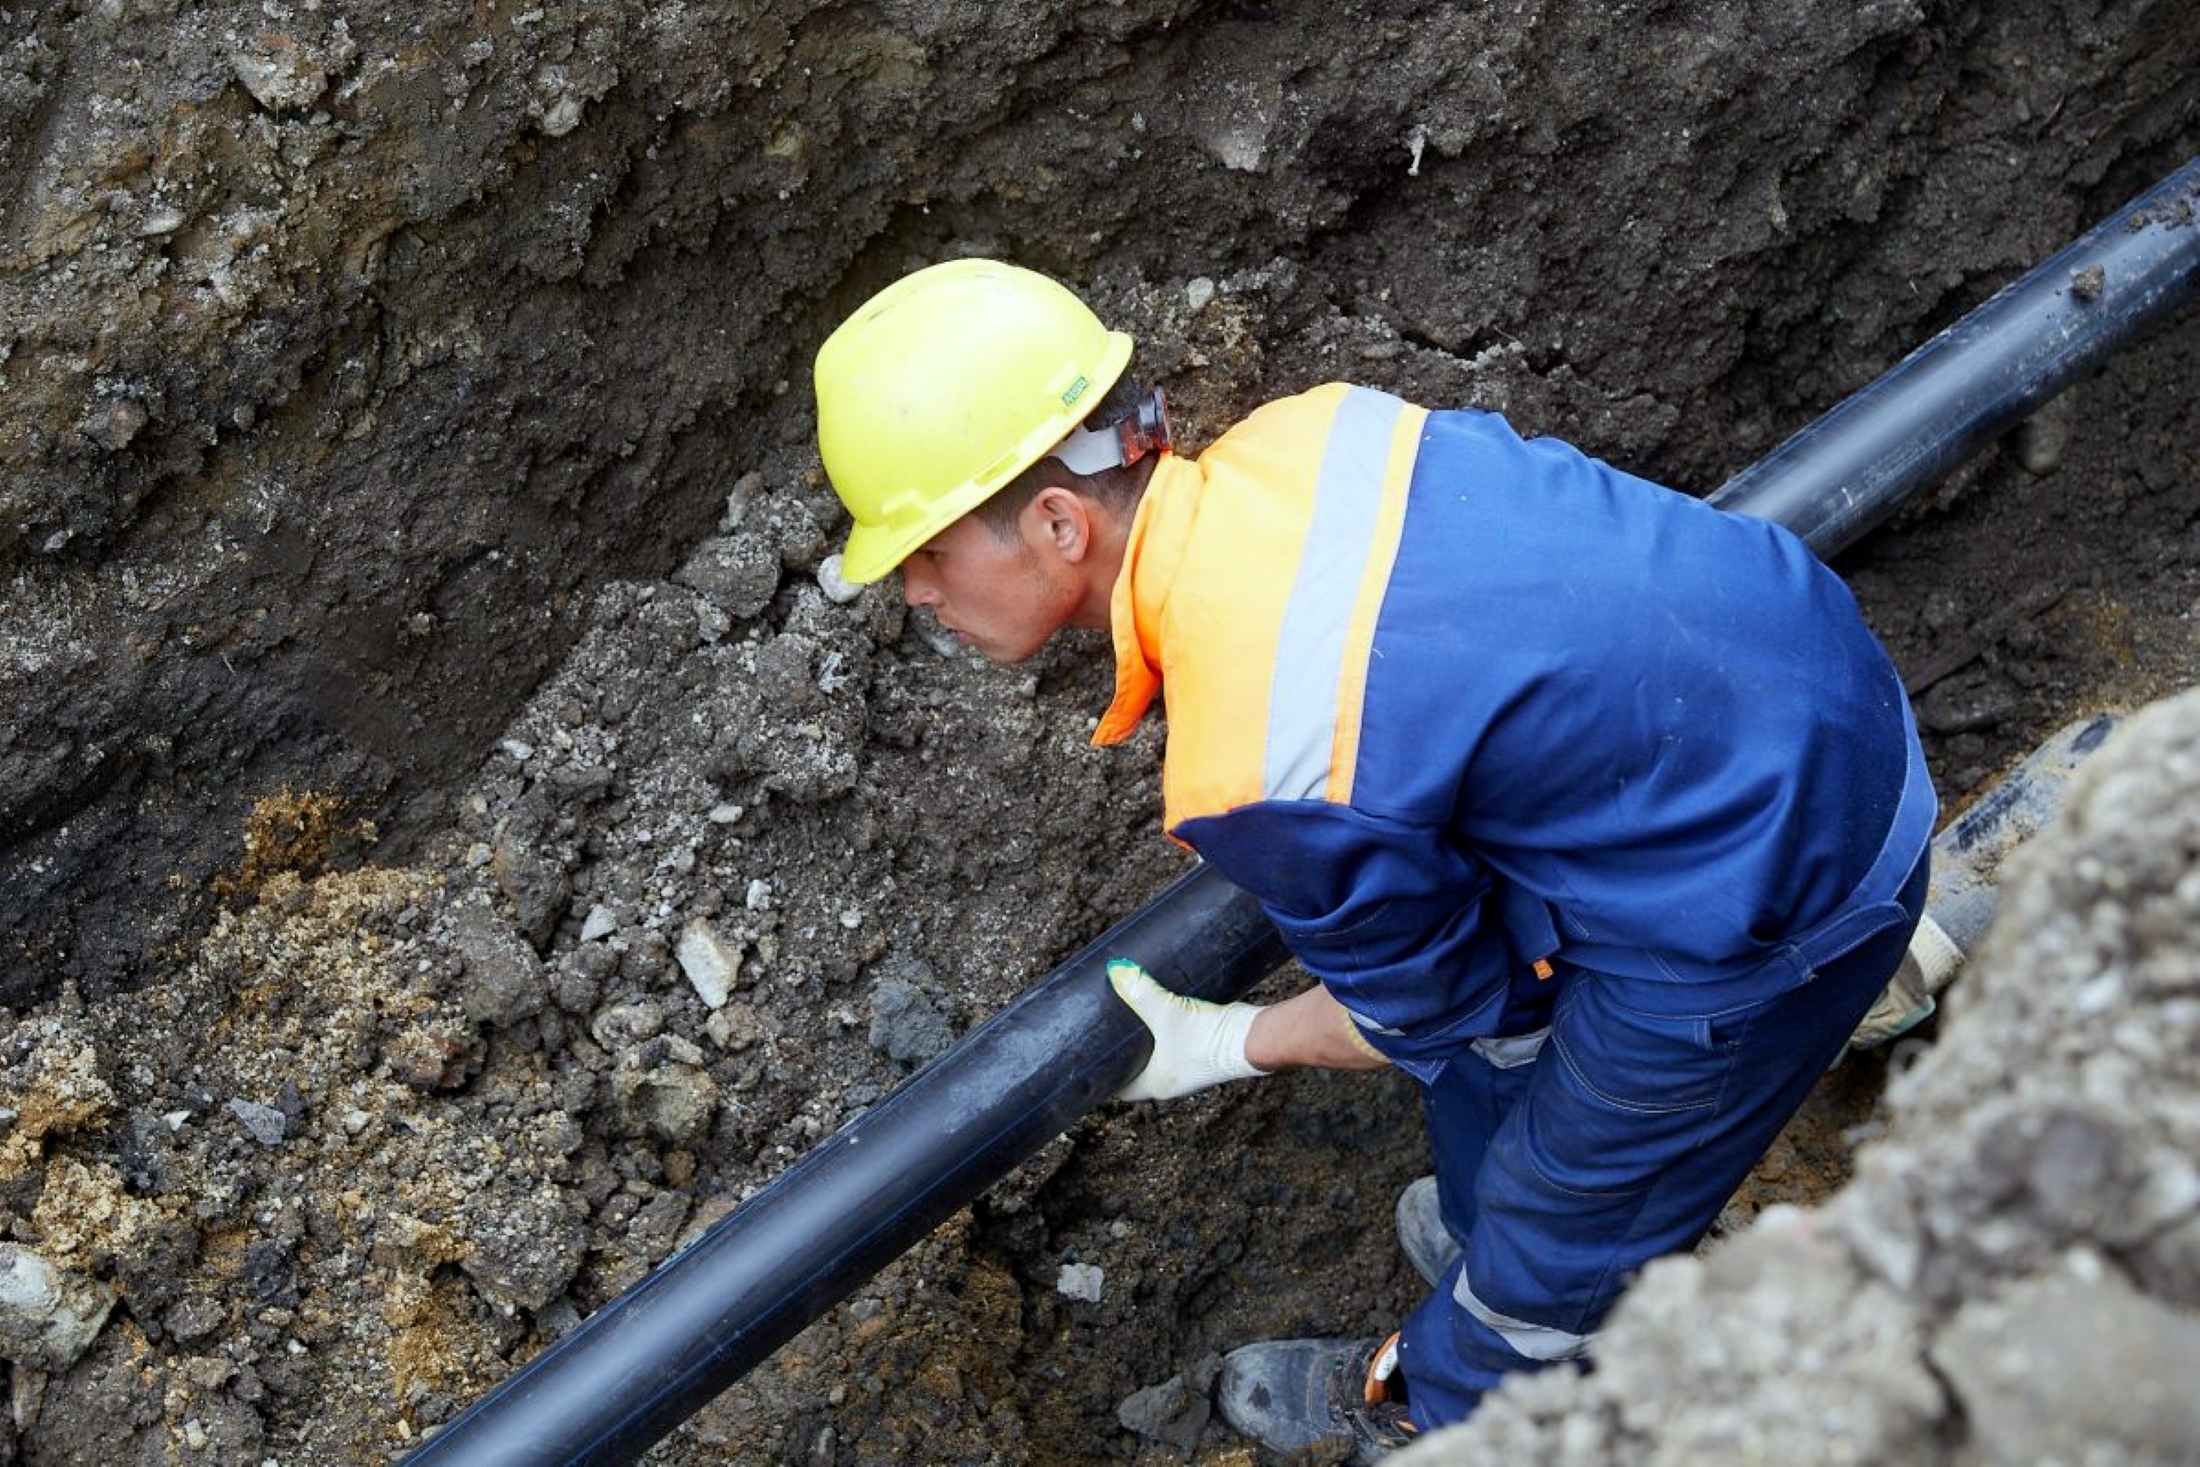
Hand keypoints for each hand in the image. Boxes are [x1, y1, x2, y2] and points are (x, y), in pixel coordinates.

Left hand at [1107, 959, 1268, 1100]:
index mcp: (1156, 1084)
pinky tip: (1160, 1013)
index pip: (1120, 1088)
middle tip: (1105, 1031)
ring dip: (1145, 1043)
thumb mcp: (1168, 1012)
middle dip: (1123, 1055)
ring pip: (1157, 1057)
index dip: (1104, 1077)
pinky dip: (1165, 1033)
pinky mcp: (1203, 1051)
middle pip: (1137, 1070)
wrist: (1253, 1036)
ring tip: (1129, 1019)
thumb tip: (1115, 969)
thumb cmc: (1208, 1036)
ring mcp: (1189, 1067)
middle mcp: (1172, 1080)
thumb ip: (1141, 991)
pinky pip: (1176, 1045)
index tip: (1090, 1058)